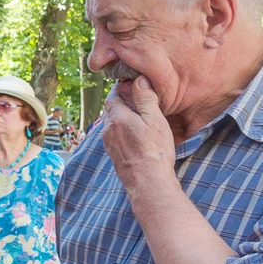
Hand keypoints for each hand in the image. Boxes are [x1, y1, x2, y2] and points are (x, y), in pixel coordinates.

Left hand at [101, 76, 176, 193]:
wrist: (148, 182)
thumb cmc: (154, 151)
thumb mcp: (154, 120)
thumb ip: (145, 99)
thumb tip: (139, 80)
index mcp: (116, 118)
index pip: (113, 96)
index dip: (122, 89)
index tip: (134, 86)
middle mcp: (108, 130)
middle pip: (111, 109)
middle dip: (122, 101)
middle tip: (138, 99)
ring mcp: (109, 144)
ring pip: (113, 123)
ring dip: (123, 117)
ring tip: (140, 116)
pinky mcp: (114, 155)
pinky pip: (115, 136)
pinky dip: (123, 130)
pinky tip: (136, 134)